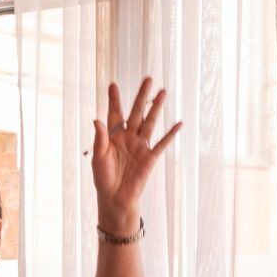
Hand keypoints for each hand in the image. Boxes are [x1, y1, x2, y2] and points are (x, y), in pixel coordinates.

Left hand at [91, 78, 183, 231]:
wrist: (115, 198)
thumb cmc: (103, 178)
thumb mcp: (98, 157)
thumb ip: (99, 138)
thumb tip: (97, 119)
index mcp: (113, 136)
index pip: (115, 113)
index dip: (114, 100)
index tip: (113, 84)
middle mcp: (128, 137)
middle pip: (136, 112)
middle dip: (142, 96)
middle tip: (147, 78)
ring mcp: (140, 146)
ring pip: (150, 122)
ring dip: (156, 108)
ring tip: (163, 92)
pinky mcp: (150, 158)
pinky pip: (162, 143)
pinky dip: (171, 134)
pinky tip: (179, 123)